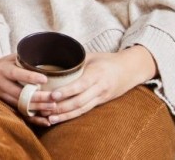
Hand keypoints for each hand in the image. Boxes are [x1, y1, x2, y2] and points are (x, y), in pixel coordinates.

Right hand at [0, 53, 50, 125]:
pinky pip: (20, 113)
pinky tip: (45, 119)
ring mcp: (2, 96)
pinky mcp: (6, 104)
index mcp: (3, 70)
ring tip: (53, 107)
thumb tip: (46, 54)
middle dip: (38, 97)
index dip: (30, 77)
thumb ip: (25, 58)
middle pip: (20, 93)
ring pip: (20, 105)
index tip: (45, 79)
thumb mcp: (11, 58)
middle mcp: (1, 84)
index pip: (17, 74)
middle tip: (54, 97)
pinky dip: (33, 117)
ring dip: (37, 108)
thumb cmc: (3, 64)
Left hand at [34, 47, 156, 124]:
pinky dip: (71, 116)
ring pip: (81, 109)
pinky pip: (84, 111)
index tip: (52, 95)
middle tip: (44, 108)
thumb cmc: (107, 60)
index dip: (66, 91)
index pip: (81, 85)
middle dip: (61, 107)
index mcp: (97, 74)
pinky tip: (58, 118)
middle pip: (80, 101)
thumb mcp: (91, 55)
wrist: (130, 70)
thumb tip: (51, 58)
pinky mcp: (100, 103)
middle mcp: (100, 88)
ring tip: (48, 118)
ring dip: (64, 115)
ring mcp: (100, 97)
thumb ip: (74, 59)